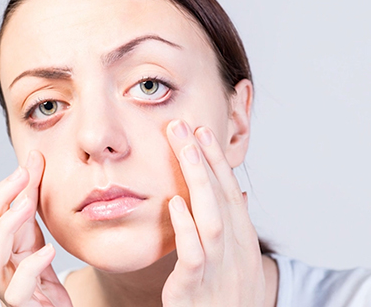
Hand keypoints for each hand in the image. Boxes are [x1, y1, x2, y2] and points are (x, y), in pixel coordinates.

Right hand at [0, 150, 72, 306]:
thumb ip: (33, 198)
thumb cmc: (42, 274)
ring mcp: (7, 288)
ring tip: (27, 205)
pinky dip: (29, 268)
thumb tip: (34, 157)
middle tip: (22, 178)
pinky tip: (48, 251)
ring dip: (5, 229)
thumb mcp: (38, 232)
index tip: (24, 166)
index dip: (4, 191)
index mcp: (1, 247)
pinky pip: (17, 290)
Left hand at [162, 120, 265, 305]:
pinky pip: (193, 256)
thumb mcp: (236, 261)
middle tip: (184, 126)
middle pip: (221, 198)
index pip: (229, 193)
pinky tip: (174, 203)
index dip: (216, 161)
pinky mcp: (195, 290)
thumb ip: (232, 227)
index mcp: (242, 242)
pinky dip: (186, 228)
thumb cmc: (226, 297)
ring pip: (212, 220)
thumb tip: (237, 192)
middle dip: (205, 160)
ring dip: (199, 182)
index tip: (200, 131)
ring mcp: (218, 271)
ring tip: (185, 149)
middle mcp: (235, 253)